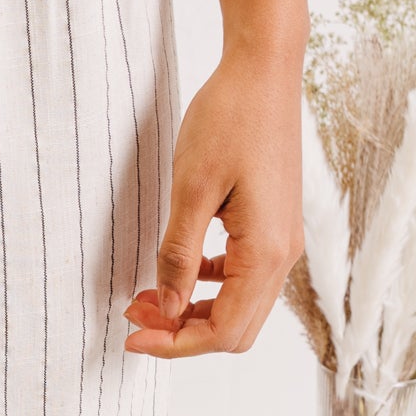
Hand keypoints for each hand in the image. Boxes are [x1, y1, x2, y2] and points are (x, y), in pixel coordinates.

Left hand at [124, 45, 303, 358]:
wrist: (262, 71)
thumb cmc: (228, 119)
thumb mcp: (190, 189)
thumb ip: (178, 256)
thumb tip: (166, 306)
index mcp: (265, 252)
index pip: (222, 331)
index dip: (175, 343)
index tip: (132, 336)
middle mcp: (283, 255)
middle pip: (235, 330)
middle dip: (182, 333)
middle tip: (135, 315)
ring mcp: (282, 241)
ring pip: (240, 308)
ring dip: (193, 311)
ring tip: (147, 296)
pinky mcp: (274, 226)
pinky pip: (243, 279)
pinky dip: (208, 287)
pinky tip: (178, 268)